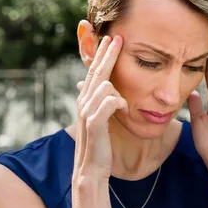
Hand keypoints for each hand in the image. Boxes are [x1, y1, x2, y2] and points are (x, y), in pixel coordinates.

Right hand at [74, 35, 127, 180]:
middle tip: (118, 38)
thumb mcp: (100, 120)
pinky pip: (108, 103)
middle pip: (98, 72)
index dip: (103, 54)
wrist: (91, 169)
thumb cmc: (100, 145)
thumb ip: (101, 103)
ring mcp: (88, 112)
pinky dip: (118, 102)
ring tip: (123, 104)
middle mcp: (84, 102)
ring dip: (117, 90)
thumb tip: (100, 86)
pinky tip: (123, 108)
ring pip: (104, 86)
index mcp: (87, 99)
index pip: (95, 71)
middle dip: (108, 54)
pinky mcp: (95, 124)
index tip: (113, 39)